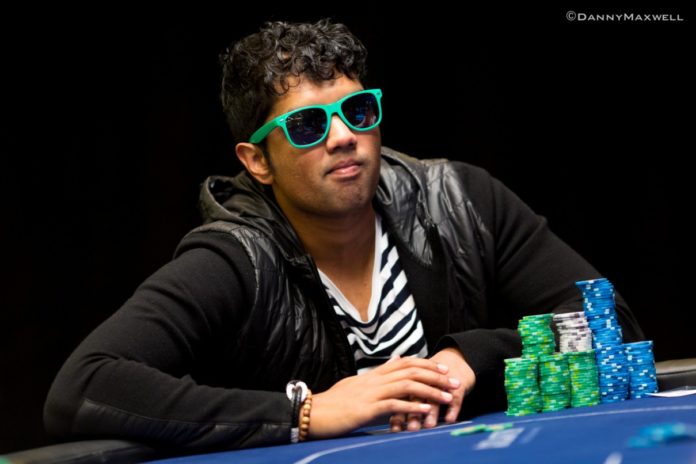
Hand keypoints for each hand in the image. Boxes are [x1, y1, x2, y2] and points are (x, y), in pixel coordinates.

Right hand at [307, 356, 457, 438]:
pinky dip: (412, 407)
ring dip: (430, 391)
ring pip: (406, 386)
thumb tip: (394, 361)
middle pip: (410, 371)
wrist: (312, 413)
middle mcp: (373, 380)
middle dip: (435, 376)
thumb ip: (376, 376)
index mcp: (371, 375)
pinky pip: (393, 405)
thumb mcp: (355, 385)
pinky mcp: (366, 409)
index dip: (425, 364)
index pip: (403, 363)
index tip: (442, 369)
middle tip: (453, 381)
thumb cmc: (332, 404)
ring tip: (448, 398)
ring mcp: (370, 393)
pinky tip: (426, 411)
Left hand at [389, 347, 474, 431]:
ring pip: (435, 398)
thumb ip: (403, 403)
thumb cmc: (431, 379)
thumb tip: (392, 425)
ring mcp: (442, 384)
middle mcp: (425, 382)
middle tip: (411, 428)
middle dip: (413, 413)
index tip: (396, 429)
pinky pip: (455, 397)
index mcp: (412, 381)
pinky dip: (452, 409)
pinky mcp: (457, 386)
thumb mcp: (417, 388)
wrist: (456, 359)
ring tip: (429, 425)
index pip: (402, 397)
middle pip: (417, 397)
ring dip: (432, 412)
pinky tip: (449, 419)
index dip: (399, 413)